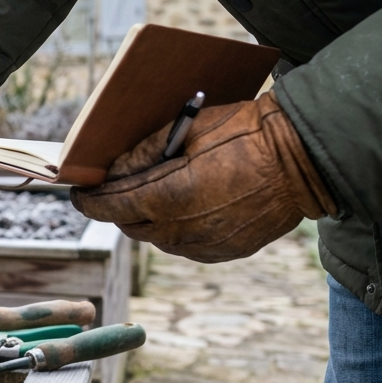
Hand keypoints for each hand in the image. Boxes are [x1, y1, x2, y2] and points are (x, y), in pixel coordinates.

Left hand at [70, 92, 337, 261]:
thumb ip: (142, 154)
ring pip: (157, 238)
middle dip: (118, 207)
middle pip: (130, 225)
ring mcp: (204, 245)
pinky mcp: (224, 252)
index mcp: (167, 197)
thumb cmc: (244, 134)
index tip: (78, 195)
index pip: (109, 207)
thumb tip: (110, 172)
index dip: (88, 202)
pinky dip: (177, 229)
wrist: (302, 160)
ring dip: (148, 219)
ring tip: (154, 194)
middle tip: (116, 189)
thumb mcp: (187, 130)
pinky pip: (185, 245)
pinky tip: (185, 208)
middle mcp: (182, 230)